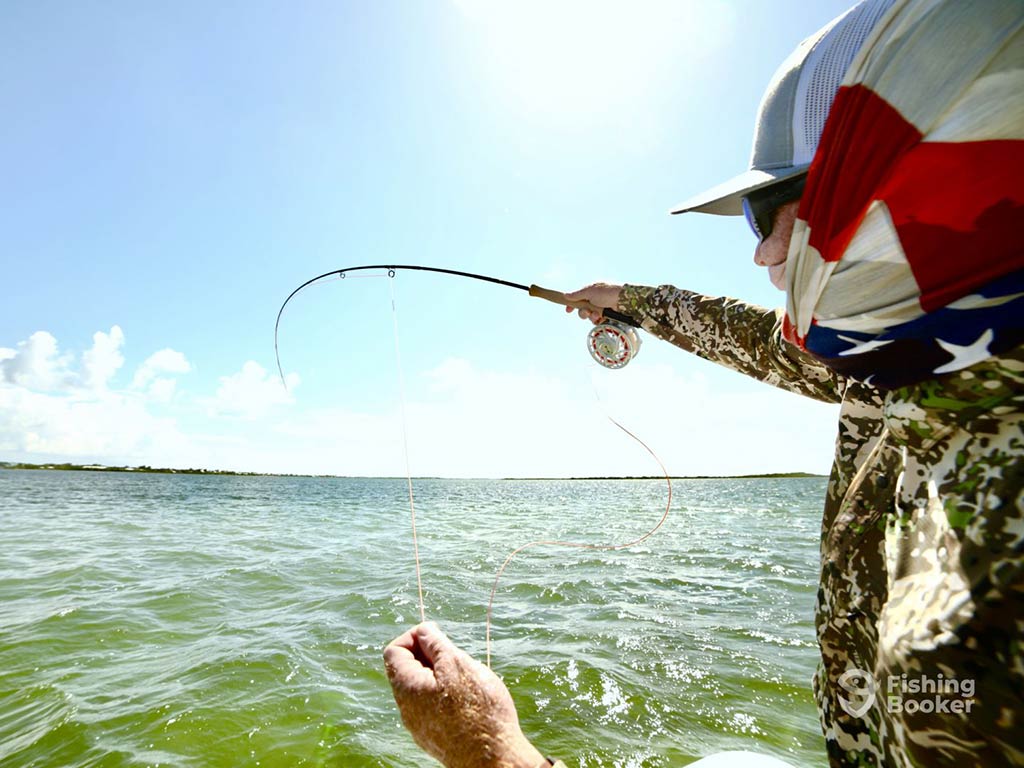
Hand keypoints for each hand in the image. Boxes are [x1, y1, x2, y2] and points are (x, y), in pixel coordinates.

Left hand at [383, 622, 546, 767]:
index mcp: (407, 688)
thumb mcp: (457, 665)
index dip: (414, 636)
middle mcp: (407, 709)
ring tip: (465, 678)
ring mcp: (420, 725)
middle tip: (455, 655)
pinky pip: (432, 707)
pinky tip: (467, 699)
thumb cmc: (478, 710)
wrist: (493, 757)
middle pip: (407, 669)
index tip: (437, 636)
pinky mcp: (435, 736)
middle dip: (429, 655)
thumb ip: (436, 644)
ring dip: (439, 675)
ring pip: (421, 688)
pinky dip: (445, 695)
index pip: (394, 651)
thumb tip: (423, 630)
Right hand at [563, 283, 622, 323]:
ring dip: (591, 316)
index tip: (568, 310)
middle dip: (583, 312)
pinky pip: (597, 321)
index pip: (577, 298)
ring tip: (597, 314)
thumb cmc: (607, 292)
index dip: (572, 304)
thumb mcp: (589, 292)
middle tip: (587, 311)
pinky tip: (601, 317)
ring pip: (589, 316)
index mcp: (590, 292)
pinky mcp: (606, 315)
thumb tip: (565, 295)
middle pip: (582, 309)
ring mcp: (600, 307)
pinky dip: (598, 320)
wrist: (624, 300)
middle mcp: (595, 299)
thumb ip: (577, 295)